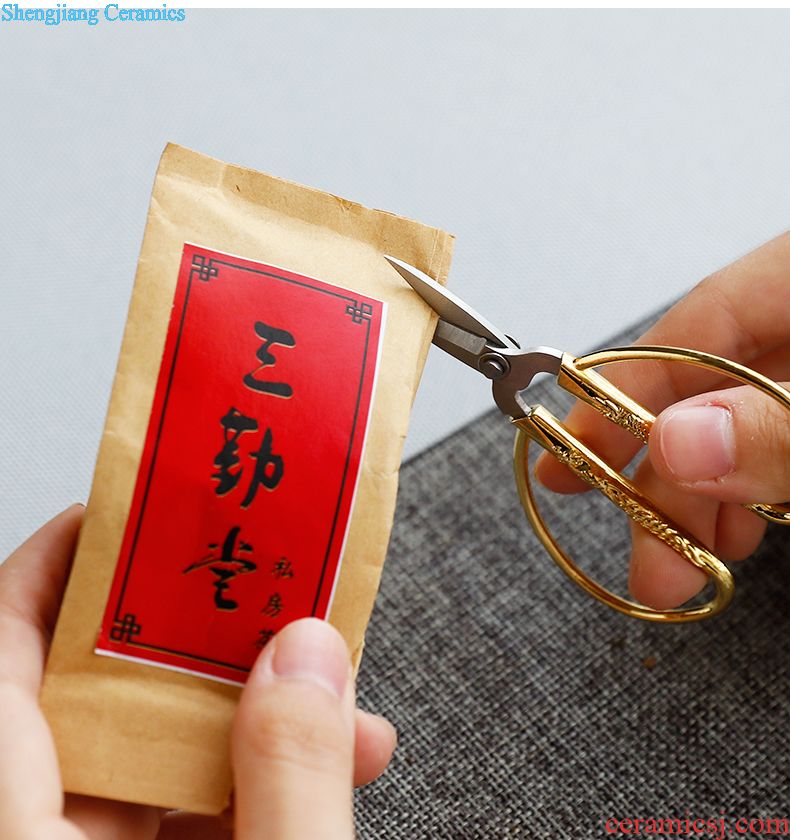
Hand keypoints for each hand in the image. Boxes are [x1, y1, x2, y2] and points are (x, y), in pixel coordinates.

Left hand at [0, 506, 394, 838]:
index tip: (111, 518)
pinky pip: (182, 815)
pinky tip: (328, 774)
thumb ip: (291, 778)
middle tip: (250, 590)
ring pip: (150, 759)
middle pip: (93, 700)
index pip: (2, 662)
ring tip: (323, 690)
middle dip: (194, 642)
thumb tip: (307, 657)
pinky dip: (254, 786)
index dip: (49, 574)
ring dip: (245, 718)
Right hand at [536, 231, 789, 608]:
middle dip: (663, 478)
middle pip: (708, 389)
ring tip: (680, 567)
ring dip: (703, 501)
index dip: (617, 395)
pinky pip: (776, 447)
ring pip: (741, 428)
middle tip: (632, 549)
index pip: (688, 327)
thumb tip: (678, 443)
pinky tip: (734, 532)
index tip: (569, 454)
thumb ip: (782, 427)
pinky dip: (752, 494)